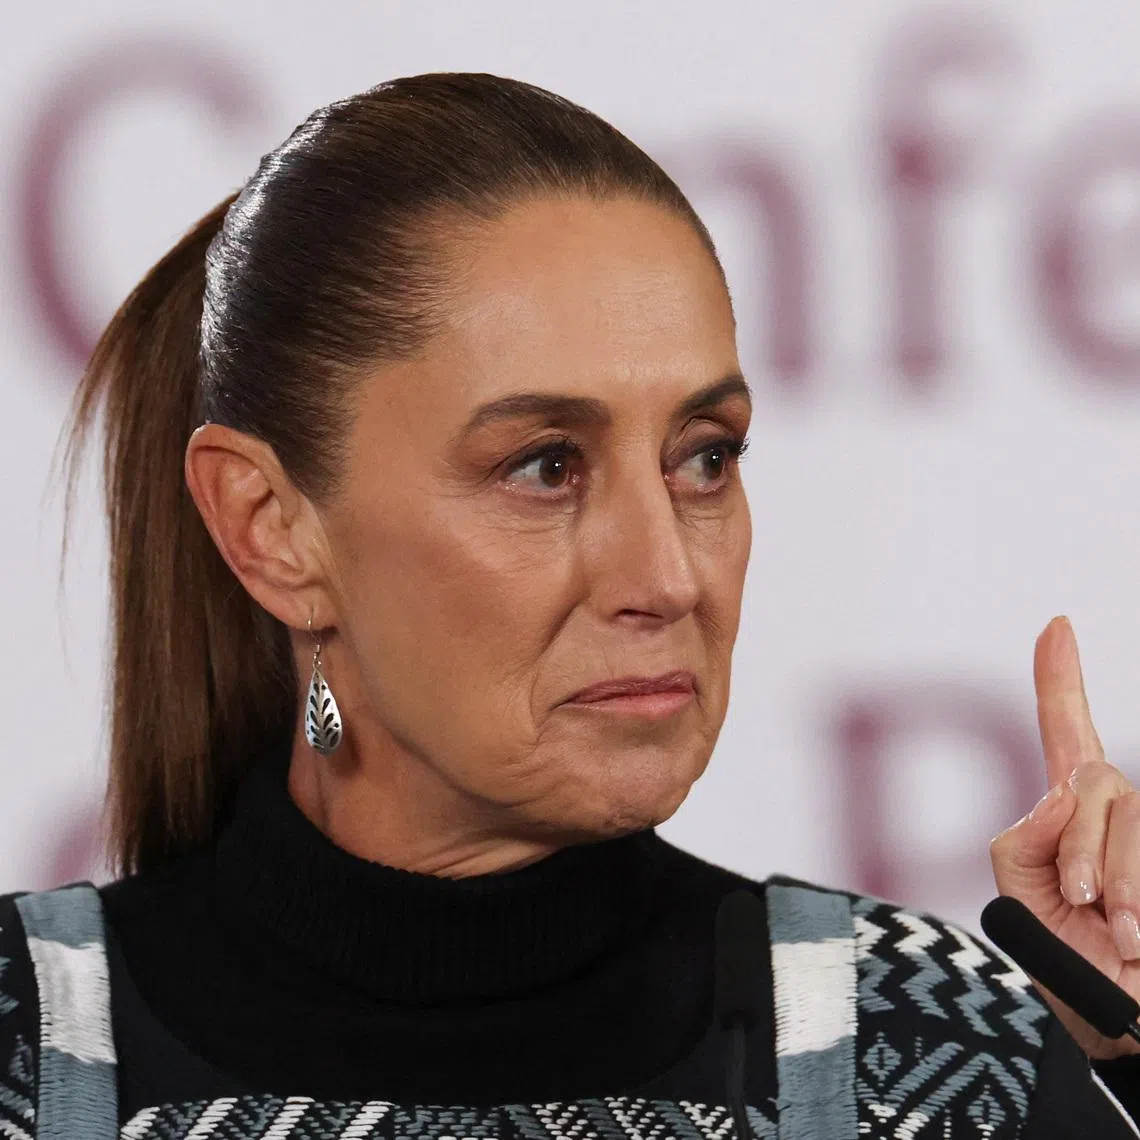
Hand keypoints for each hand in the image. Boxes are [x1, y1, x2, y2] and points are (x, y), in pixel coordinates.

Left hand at [990, 615, 1139, 1059]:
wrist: (1123, 1023)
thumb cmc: (1067, 961)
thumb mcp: (1020, 901)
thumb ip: (1024, 842)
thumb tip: (1059, 792)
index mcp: (1067, 813)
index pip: (1063, 732)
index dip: (1059, 678)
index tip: (1055, 624)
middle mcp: (1115, 811)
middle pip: (1095, 782)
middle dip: (1084, 847)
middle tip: (1081, 905)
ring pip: (1131, 815)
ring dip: (1118, 880)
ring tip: (1119, 934)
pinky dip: (1139, 897)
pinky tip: (1138, 937)